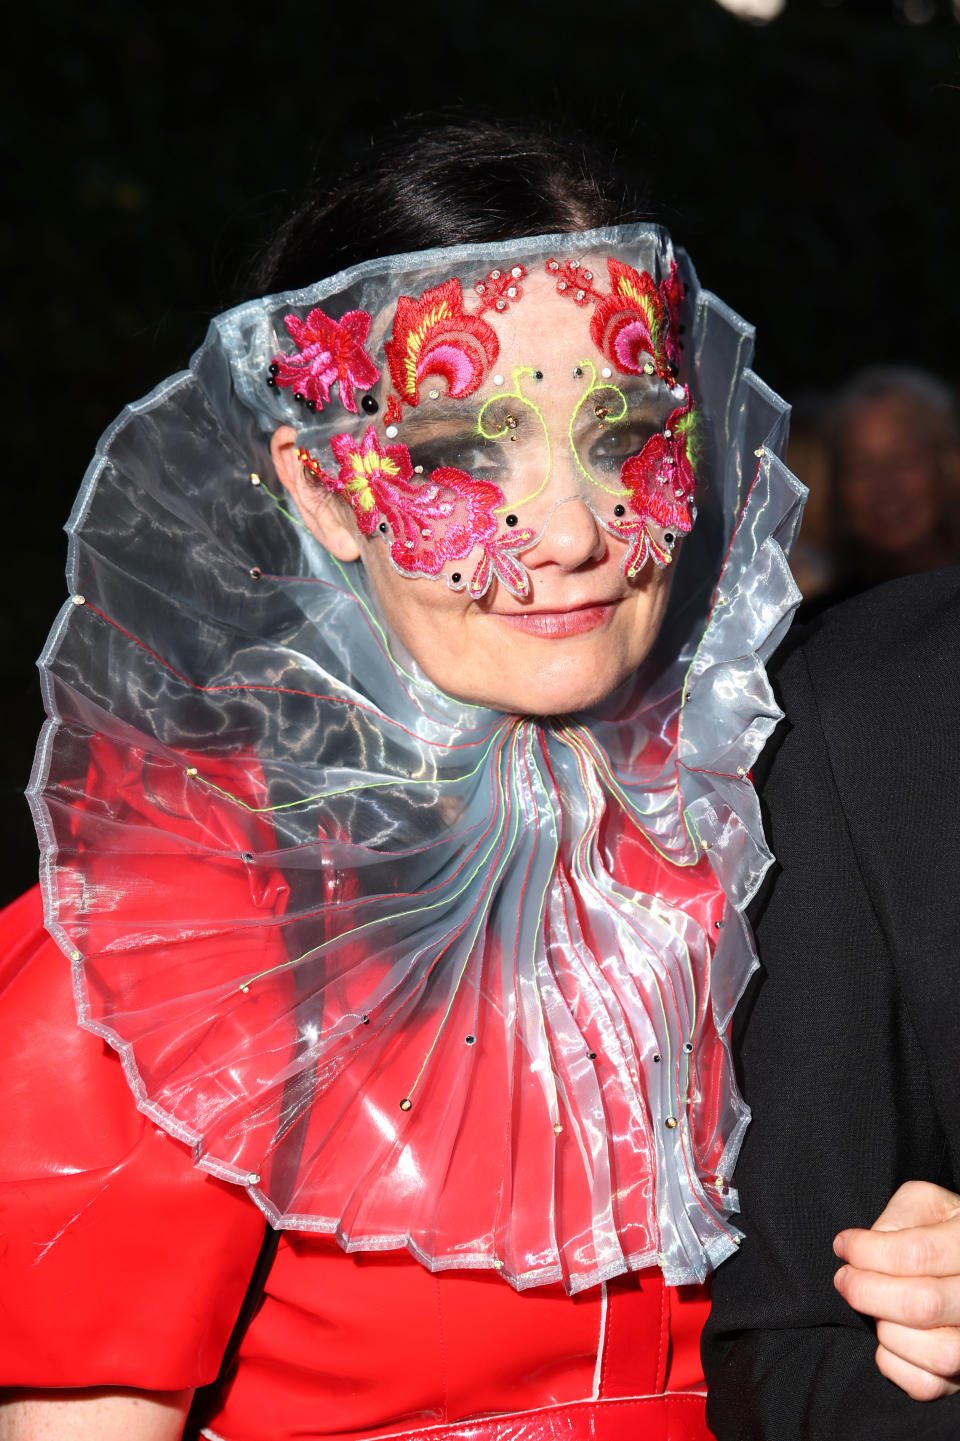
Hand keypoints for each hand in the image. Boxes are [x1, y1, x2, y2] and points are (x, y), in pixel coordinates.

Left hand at [833, 1180, 959, 1399]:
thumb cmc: (941, 1229)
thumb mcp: (925, 1204)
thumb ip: (898, 1217)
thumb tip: (870, 1248)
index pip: (917, 1253)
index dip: (868, 1251)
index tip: (843, 1245)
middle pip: (922, 1305)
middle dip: (866, 1291)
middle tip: (845, 1279)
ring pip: (935, 1353)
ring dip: (885, 1330)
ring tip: (872, 1307)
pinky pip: (928, 1386)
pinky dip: (894, 1363)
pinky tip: (888, 1335)